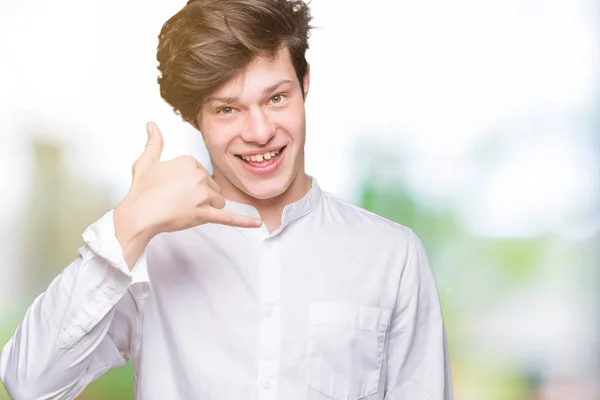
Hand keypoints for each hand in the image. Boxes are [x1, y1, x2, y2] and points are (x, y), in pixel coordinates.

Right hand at [114, 122, 261, 267]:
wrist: (139, 214)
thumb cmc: (142, 190)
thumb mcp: (146, 161)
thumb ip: (154, 142)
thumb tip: (152, 124)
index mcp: (189, 161)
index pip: (202, 172)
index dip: (190, 183)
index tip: (175, 188)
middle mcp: (199, 176)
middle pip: (212, 187)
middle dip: (200, 195)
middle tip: (177, 200)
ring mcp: (203, 195)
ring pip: (217, 201)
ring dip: (207, 207)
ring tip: (185, 209)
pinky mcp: (204, 214)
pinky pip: (228, 218)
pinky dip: (244, 222)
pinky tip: (257, 223)